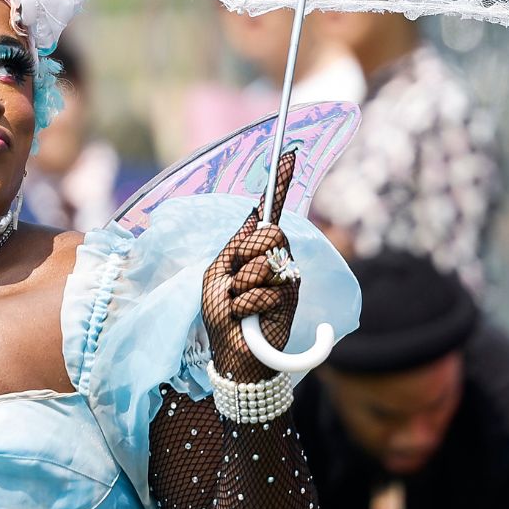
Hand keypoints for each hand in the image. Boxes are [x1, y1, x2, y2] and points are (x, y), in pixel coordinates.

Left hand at [203, 151, 300, 381]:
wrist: (233, 354)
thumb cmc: (221, 317)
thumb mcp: (217, 276)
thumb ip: (235, 248)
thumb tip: (255, 214)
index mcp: (252, 250)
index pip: (269, 212)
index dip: (279, 183)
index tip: (288, 153)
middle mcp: (274, 259)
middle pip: (266, 234)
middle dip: (241, 260)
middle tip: (232, 285)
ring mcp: (286, 277)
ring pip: (262, 263)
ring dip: (240, 288)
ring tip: (238, 306)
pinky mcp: (291, 299)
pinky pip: (264, 289)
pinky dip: (246, 306)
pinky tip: (248, 318)